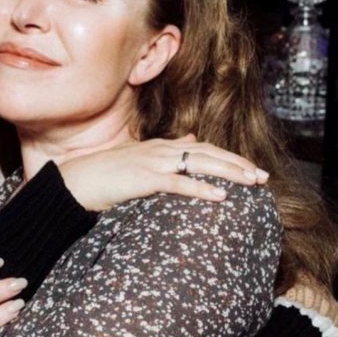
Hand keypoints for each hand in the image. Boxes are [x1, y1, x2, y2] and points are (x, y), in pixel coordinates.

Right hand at [59, 134, 269, 211]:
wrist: (75, 181)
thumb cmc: (102, 175)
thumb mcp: (137, 159)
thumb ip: (166, 151)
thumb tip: (191, 141)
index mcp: (160, 147)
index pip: (203, 148)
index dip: (229, 157)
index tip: (250, 169)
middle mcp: (161, 150)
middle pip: (209, 153)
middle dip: (238, 164)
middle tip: (263, 177)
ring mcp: (153, 163)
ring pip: (201, 164)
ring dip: (229, 172)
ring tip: (252, 182)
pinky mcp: (144, 179)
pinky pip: (179, 183)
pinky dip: (202, 188)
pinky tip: (221, 196)